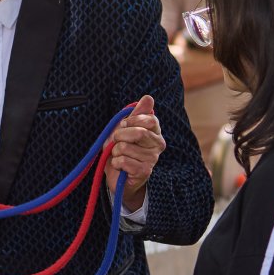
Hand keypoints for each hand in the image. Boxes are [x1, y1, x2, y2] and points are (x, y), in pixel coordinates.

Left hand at [106, 95, 164, 211]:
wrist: (119, 176)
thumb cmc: (121, 149)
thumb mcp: (125, 129)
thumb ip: (136, 114)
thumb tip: (149, 97)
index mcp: (155, 131)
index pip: (150, 119)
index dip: (132, 120)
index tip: (123, 125)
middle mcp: (158, 145)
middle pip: (139, 133)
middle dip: (120, 135)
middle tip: (116, 141)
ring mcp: (152, 159)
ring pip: (125, 147)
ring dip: (115, 151)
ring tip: (119, 156)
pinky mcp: (144, 172)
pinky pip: (123, 161)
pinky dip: (115, 162)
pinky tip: (120, 166)